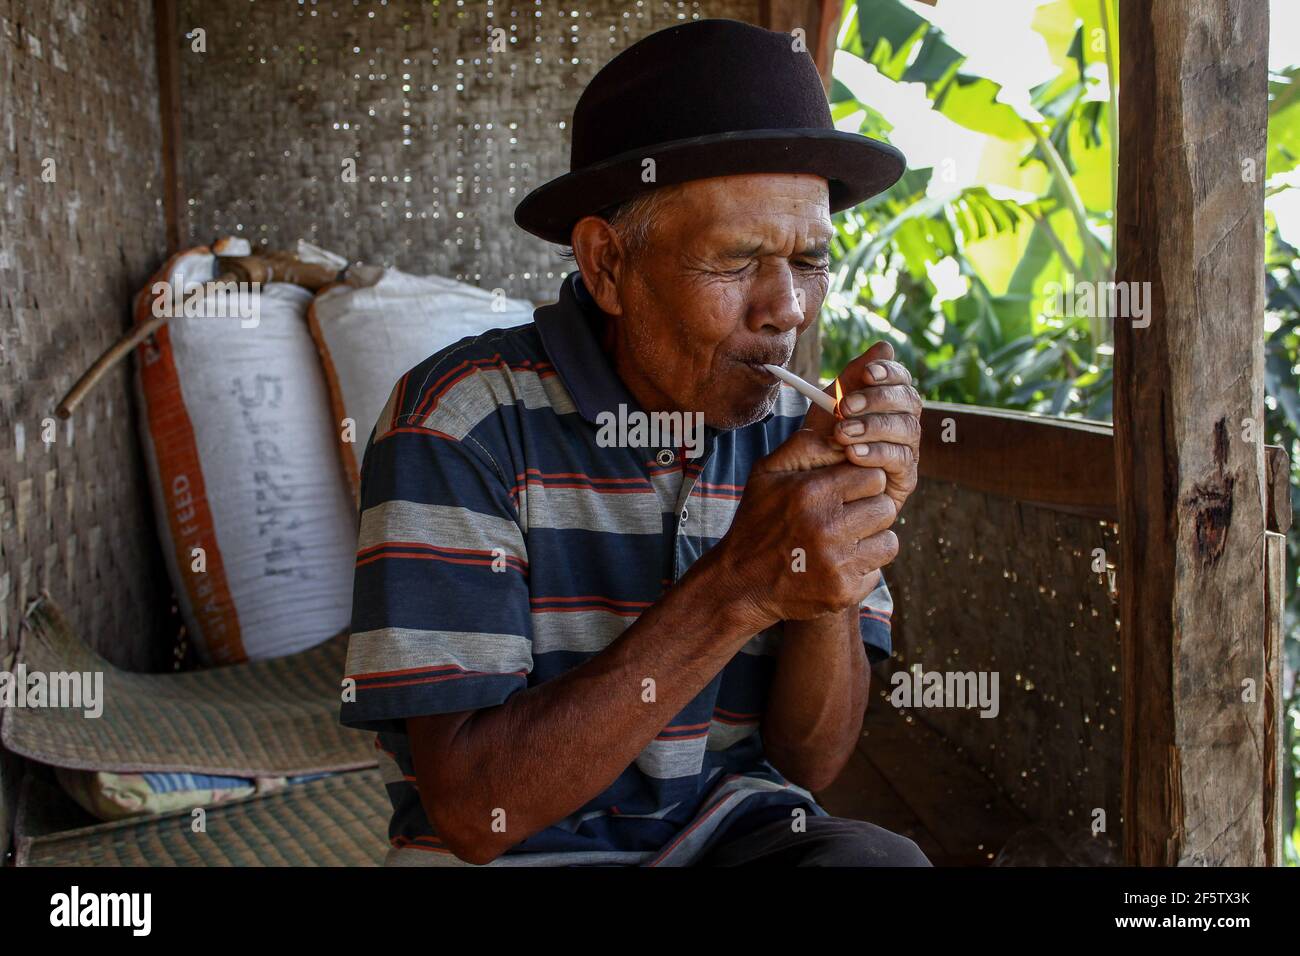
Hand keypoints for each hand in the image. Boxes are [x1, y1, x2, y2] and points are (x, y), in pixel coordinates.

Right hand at [712, 429, 898, 630]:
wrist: (741, 582)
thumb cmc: (757, 521)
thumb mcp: (767, 473)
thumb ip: (806, 444)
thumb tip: (843, 432)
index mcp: (812, 492)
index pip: (873, 476)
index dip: (861, 482)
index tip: (846, 491)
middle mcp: (827, 527)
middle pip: (885, 507)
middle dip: (868, 510)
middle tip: (845, 517)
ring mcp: (837, 563)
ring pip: (888, 541)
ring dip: (870, 540)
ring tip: (843, 541)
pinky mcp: (843, 592)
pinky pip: (877, 572)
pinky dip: (861, 569)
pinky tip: (836, 565)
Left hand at [804, 340, 920, 516]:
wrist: (811, 484)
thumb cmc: (824, 442)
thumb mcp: (830, 406)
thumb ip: (853, 377)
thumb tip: (884, 346)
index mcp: (889, 402)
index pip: (901, 379)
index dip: (889, 372)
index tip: (867, 373)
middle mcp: (904, 423)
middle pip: (909, 401)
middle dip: (877, 400)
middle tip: (846, 406)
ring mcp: (908, 450)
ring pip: (907, 429)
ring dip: (873, 427)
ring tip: (842, 433)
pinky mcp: (906, 478)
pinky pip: (900, 460)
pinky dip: (875, 454)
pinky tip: (852, 455)